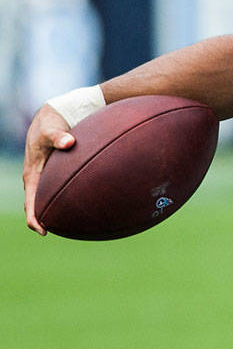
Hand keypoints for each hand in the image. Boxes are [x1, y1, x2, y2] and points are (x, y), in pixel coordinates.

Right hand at [22, 104, 75, 234]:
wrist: (53, 116)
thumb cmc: (50, 124)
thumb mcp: (52, 129)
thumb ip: (59, 136)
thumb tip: (69, 143)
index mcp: (32, 174)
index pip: (30, 202)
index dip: (34, 219)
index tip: (44, 231)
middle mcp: (38, 178)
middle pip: (40, 205)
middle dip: (47, 220)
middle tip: (62, 232)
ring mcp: (47, 176)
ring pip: (50, 198)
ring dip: (58, 210)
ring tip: (75, 224)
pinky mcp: (56, 172)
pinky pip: (60, 188)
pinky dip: (69, 197)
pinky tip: (87, 202)